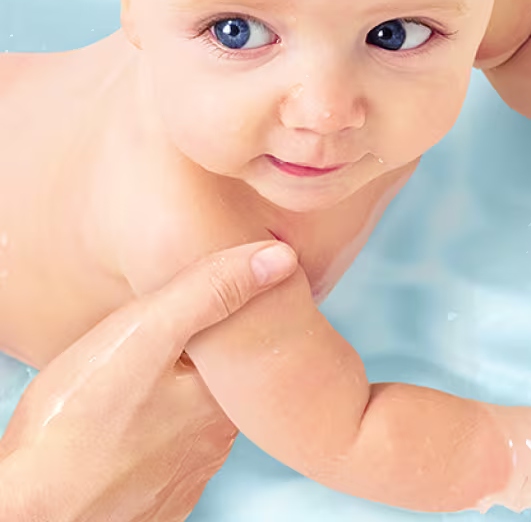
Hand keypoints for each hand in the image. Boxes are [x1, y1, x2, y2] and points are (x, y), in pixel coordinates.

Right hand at [0, 239, 296, 521]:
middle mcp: (212, 447)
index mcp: (222, 404)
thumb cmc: (75, 422)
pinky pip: (158, 450)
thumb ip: (210, 290)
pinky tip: (118, 416)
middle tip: (153, 332)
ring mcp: (180, 478)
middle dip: (191, 353)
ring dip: (167, 392)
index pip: (242, 341)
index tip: (195, 294)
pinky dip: (144, 429)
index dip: (221, 309)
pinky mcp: (148, 500)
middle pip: (214, 379)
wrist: (27, 509)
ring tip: (134, 370)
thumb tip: (278, 258)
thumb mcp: (146, 332)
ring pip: (184, 414)